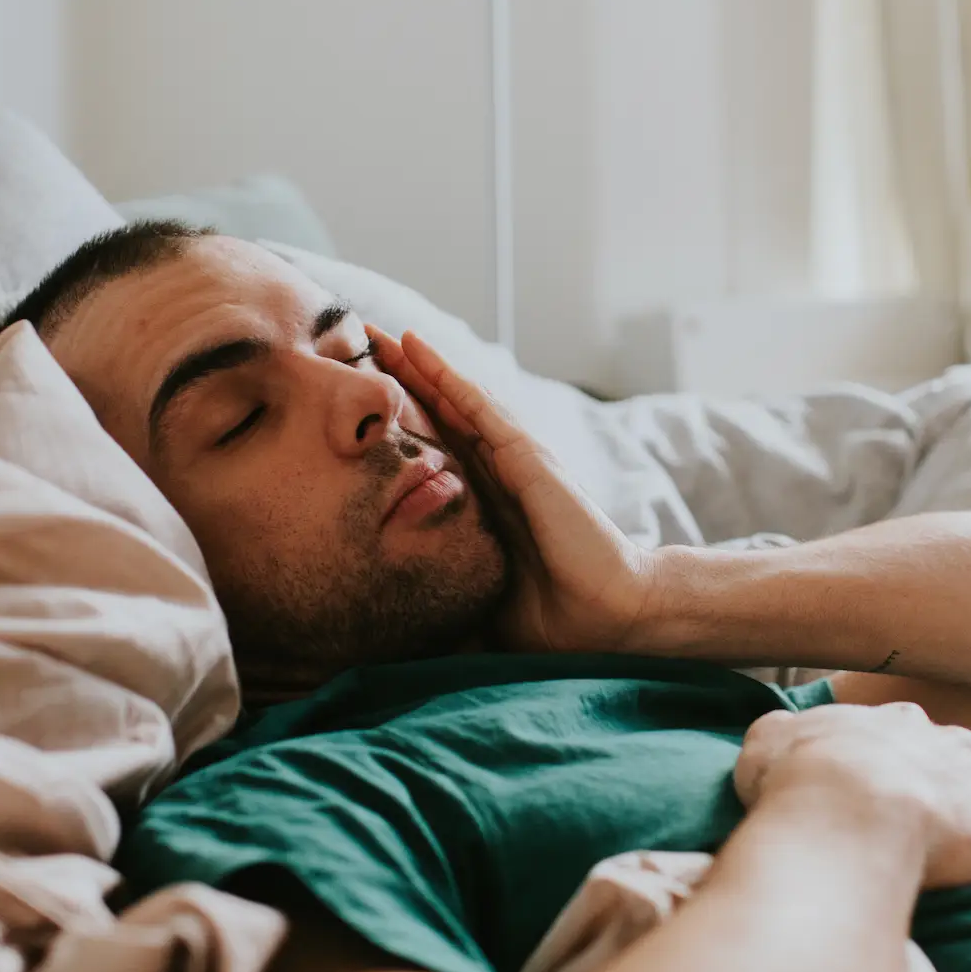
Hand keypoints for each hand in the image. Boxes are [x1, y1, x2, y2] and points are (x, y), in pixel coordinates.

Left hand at [368, 325, 659, 653]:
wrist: (611, 617)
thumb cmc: (558, 619)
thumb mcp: (482, 607)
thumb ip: (445, 606)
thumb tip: (395, 637)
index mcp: (490, 504)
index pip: (438, 451)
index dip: (403, 421)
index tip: (362, 401)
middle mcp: (502, 474)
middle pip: (444, 415)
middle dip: (404, 380)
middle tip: (359, 343)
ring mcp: (517, 462)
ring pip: (458, 401)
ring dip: (420, 365)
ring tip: (381, 334)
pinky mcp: (530, 460)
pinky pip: (482, 411)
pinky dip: (450, 378)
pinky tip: (420, 351)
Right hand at [733, 702, 970, 889]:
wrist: (847, 810)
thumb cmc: (802, 776)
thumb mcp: (769, 741)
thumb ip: (782, 736)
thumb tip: (782, 739)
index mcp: (897, 723)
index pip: (912, 736)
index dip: (901, 763)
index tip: (888, 787)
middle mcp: (951, 745)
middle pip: (965, 763)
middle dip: (956, 787)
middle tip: (934, 821)